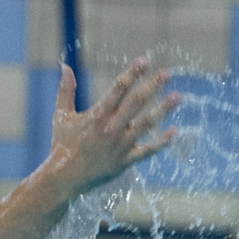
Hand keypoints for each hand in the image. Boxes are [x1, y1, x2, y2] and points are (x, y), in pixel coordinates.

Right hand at [46, 59, 180, 195]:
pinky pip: (146, 151)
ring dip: (162, 110)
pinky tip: (174, 130)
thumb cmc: (61, 145)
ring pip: (145, 125)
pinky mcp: (125, 161)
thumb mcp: (61, 116)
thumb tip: (65, 66)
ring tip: (177, 96)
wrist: (63, 178)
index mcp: (96, 116)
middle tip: (166, 73)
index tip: (144, 61)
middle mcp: (110, 128)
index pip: (117, 90)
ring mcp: (119, 145)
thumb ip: (65, 91)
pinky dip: (161, 142)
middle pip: (134, 104)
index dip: (131, 74)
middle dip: (151, 87)